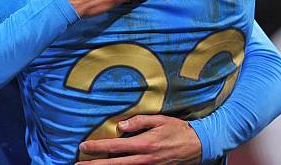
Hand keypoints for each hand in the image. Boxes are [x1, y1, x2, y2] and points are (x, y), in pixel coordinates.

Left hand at [77, 114, 201, 164]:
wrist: (197, 146)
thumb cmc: (177, 129)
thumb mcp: (159, 120)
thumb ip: (138, 122)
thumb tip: (120, 126)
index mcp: (144, 144)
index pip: (115, 146)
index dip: (98, 148)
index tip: (83, 147)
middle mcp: (144, 159)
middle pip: (114, 164)